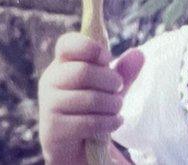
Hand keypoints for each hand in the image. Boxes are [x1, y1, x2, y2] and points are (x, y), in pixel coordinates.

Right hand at [38, 32, 144, 163]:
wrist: (76, 145)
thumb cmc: (93, 108)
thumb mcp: (110, 87)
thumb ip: (123, 71)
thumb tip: (139, 54)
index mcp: (62, 64)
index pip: (67, 44)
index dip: (90, 48)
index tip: (107, 58)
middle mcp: (51, 81)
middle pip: (82, 71)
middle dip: (110, 80)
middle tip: (119, 87)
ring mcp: (48, 106)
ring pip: (89, 99)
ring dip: (113, 104)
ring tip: (117, 107)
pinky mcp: (53, 130)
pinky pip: (88, 122)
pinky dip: (109, 122)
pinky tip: (115, 122)